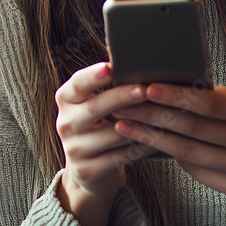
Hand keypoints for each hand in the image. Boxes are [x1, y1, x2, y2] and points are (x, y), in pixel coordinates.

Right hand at [54, 61, 156, 225]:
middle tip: (146, 89)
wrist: (89, 170)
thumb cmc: (100, 125)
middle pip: (95, 108)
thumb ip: (107, 84)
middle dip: (122, 96)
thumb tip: (131, 55)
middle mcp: (64, 123)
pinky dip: (140, 147)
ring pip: (112, 134)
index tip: (111, 66)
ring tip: (161, 115)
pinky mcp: (86, 170)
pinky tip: (157, 139)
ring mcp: (73, 149)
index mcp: (66, 99)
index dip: (93, 75)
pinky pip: (120, 156)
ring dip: (139, 125)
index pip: (77, 83)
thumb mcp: (95, 103)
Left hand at [111, 84, 225, 225]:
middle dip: (154, 116)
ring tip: (125, 125)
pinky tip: (153, 145)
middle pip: (194, 129)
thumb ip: (224, 104)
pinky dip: (174, 158)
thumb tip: (180, 86)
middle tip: (124, 105)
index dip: (178, 95)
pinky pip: (197, 173)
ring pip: (189, 154)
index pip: (212, 104)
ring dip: (153, 139)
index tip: (149, 87)